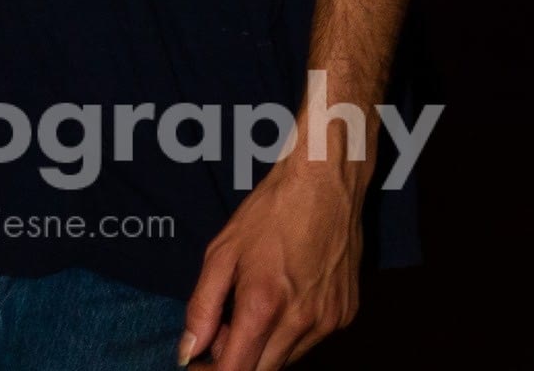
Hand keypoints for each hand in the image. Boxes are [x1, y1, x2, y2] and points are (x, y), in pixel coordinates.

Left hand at [180, 141, 369, 369]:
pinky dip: (291, 333)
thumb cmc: (273, 210)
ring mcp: (328, 321)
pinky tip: (286, 299)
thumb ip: (202, 307)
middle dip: (237, 359)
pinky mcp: (345, 314)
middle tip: (225, 326)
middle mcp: (301, 322)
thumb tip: (188, 352)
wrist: (328, 181)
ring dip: (264, 348)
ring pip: (286, 360)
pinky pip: (309, 342)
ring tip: (256, 306)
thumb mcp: (223, 252)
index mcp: (264, 307)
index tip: (199, 365)